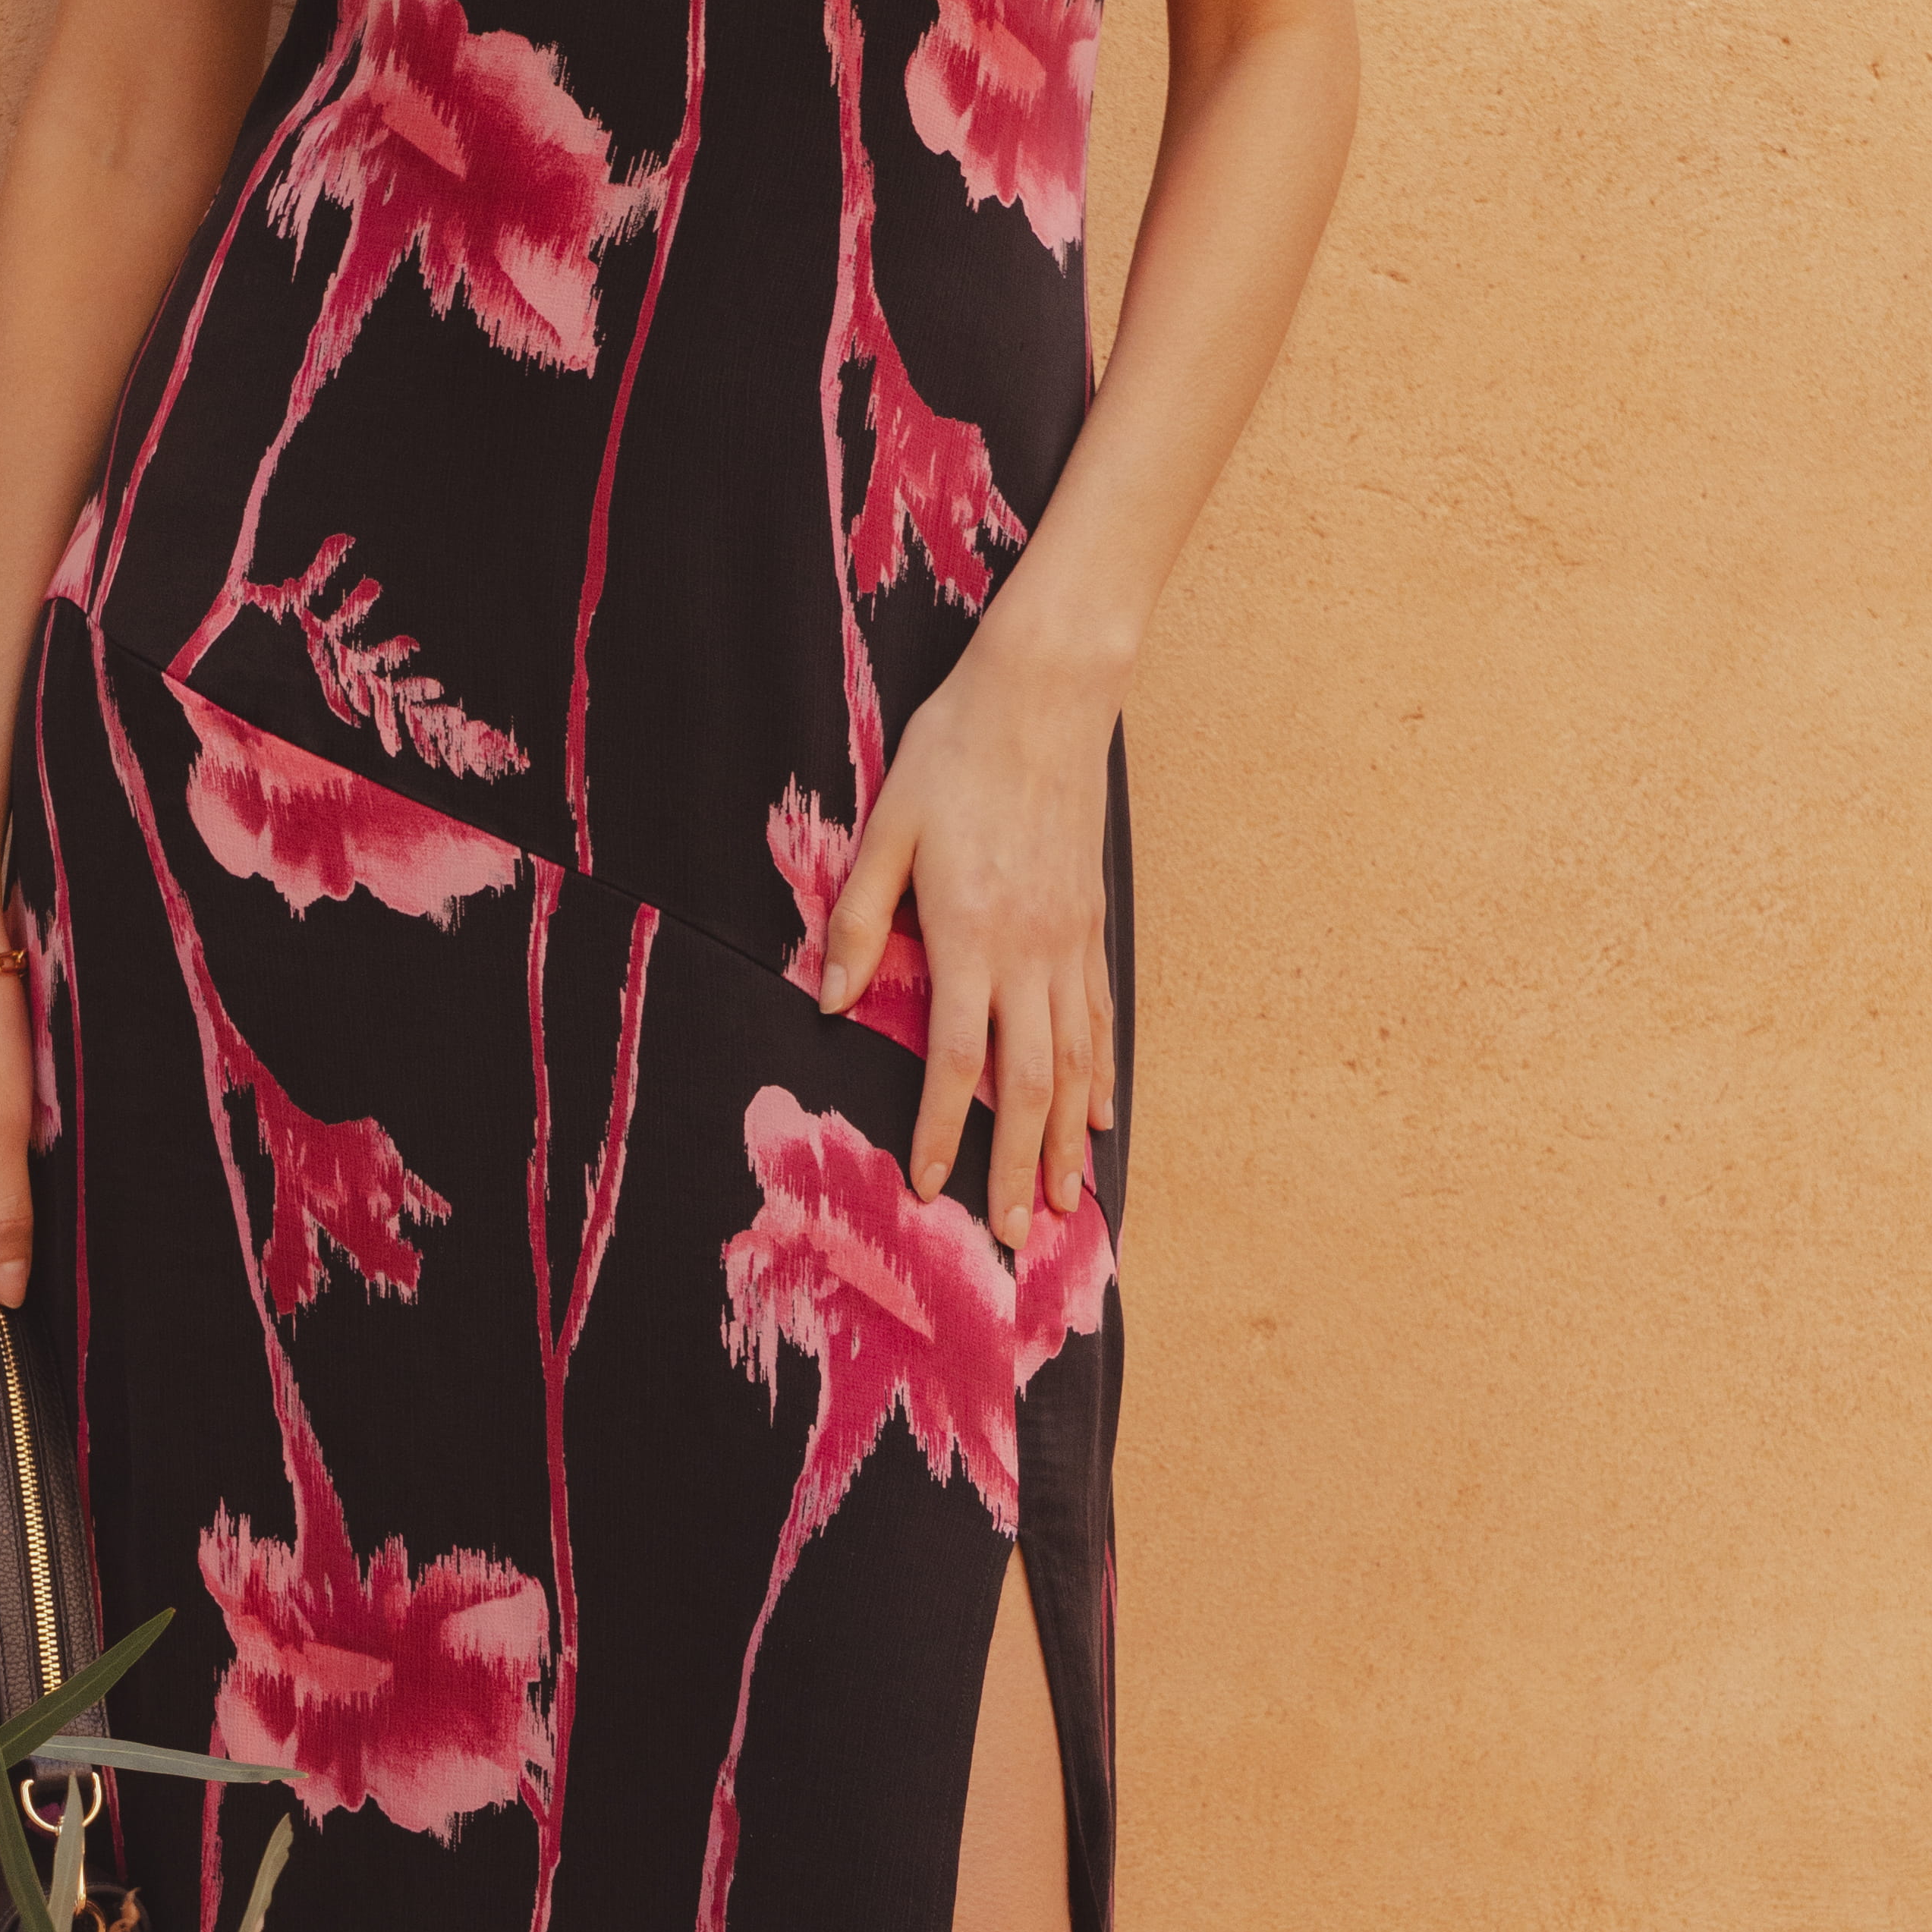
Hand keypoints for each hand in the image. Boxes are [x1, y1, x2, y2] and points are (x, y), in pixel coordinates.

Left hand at [818, 623, 1116, 1244]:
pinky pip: (1098, 1018)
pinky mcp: (1090, 923)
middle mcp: (1029, 949)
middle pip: (1028, 1081)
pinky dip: (1098, 1076)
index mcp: (970, 932)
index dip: (944, 1130)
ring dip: (1064, 1140)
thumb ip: (859, 921)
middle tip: (1015, 1237)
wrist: (1045, 695)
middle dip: (1016, 1165)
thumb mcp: (887, 829)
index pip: (956, 1059)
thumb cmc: (956, 754)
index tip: (932, 1189)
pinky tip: (1096, 1121)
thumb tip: (832, 1005)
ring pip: (1074, 1061)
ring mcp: (1069, 940)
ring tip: (1060, 1202)